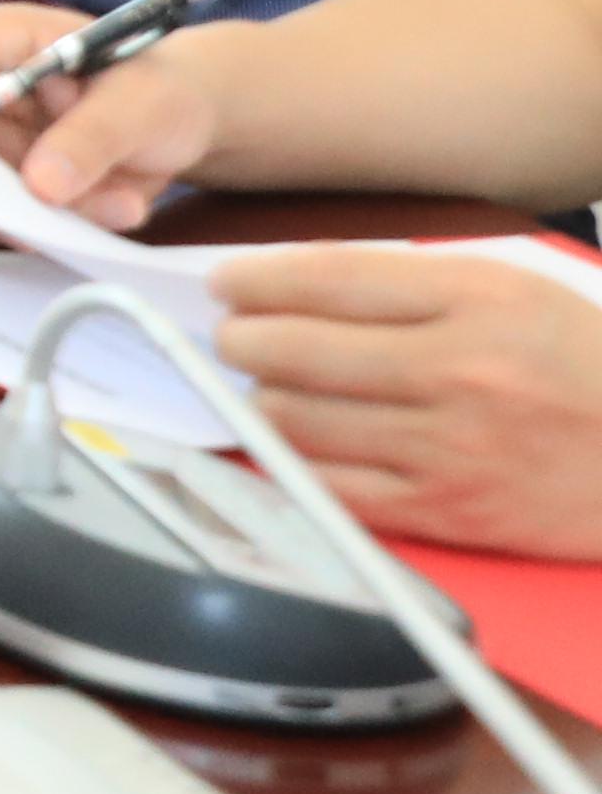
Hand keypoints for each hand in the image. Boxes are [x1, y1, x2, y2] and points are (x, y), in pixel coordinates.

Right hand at [0, 6, 225, 231]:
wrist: (190, 116)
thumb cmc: (164, 87)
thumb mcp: (142, 103)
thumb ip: (93, 137)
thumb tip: (40, 187)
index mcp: (3, 40)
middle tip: (46, 221)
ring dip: (44, 213)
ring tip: (121, 203)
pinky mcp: (11, 179)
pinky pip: (12, 215)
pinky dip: (62, 225)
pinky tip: (118, 205)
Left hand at [213, 243, 601, 559]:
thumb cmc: (584, 364)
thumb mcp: (514, 290)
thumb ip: (409, 283)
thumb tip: (297, 283)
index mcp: (477, 302)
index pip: (328, 280)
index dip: (257, 280)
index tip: (228, 284)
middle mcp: (457, 373)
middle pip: (295, 350)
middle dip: (242, 338)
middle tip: (235, 335)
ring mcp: (449, 449)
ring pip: (298, 421)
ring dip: (264, 399)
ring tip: (270, 387)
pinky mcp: (447, 513)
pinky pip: (330, 488)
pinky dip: (296, 462)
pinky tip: (294, 441)